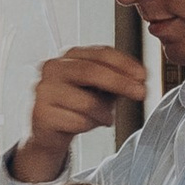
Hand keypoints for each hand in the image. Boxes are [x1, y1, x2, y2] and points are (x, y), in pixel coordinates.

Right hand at [13, 46, 148, 182]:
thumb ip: (118, 79)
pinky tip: (86, 125)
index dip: (125, 63)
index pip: (100, 53)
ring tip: (104, 118)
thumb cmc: (77, 106)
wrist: (49, 132)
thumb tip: (139, 78)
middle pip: (92, 71)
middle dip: (121, 83)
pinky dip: (89, 126)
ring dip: (104, 114)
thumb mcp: (100, 88)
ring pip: (87, 102)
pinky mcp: (41, 113)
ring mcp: (44, 90)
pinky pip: (77, 121)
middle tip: (141, 93)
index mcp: (69, 56)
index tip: (143, 75)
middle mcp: (53, 68)